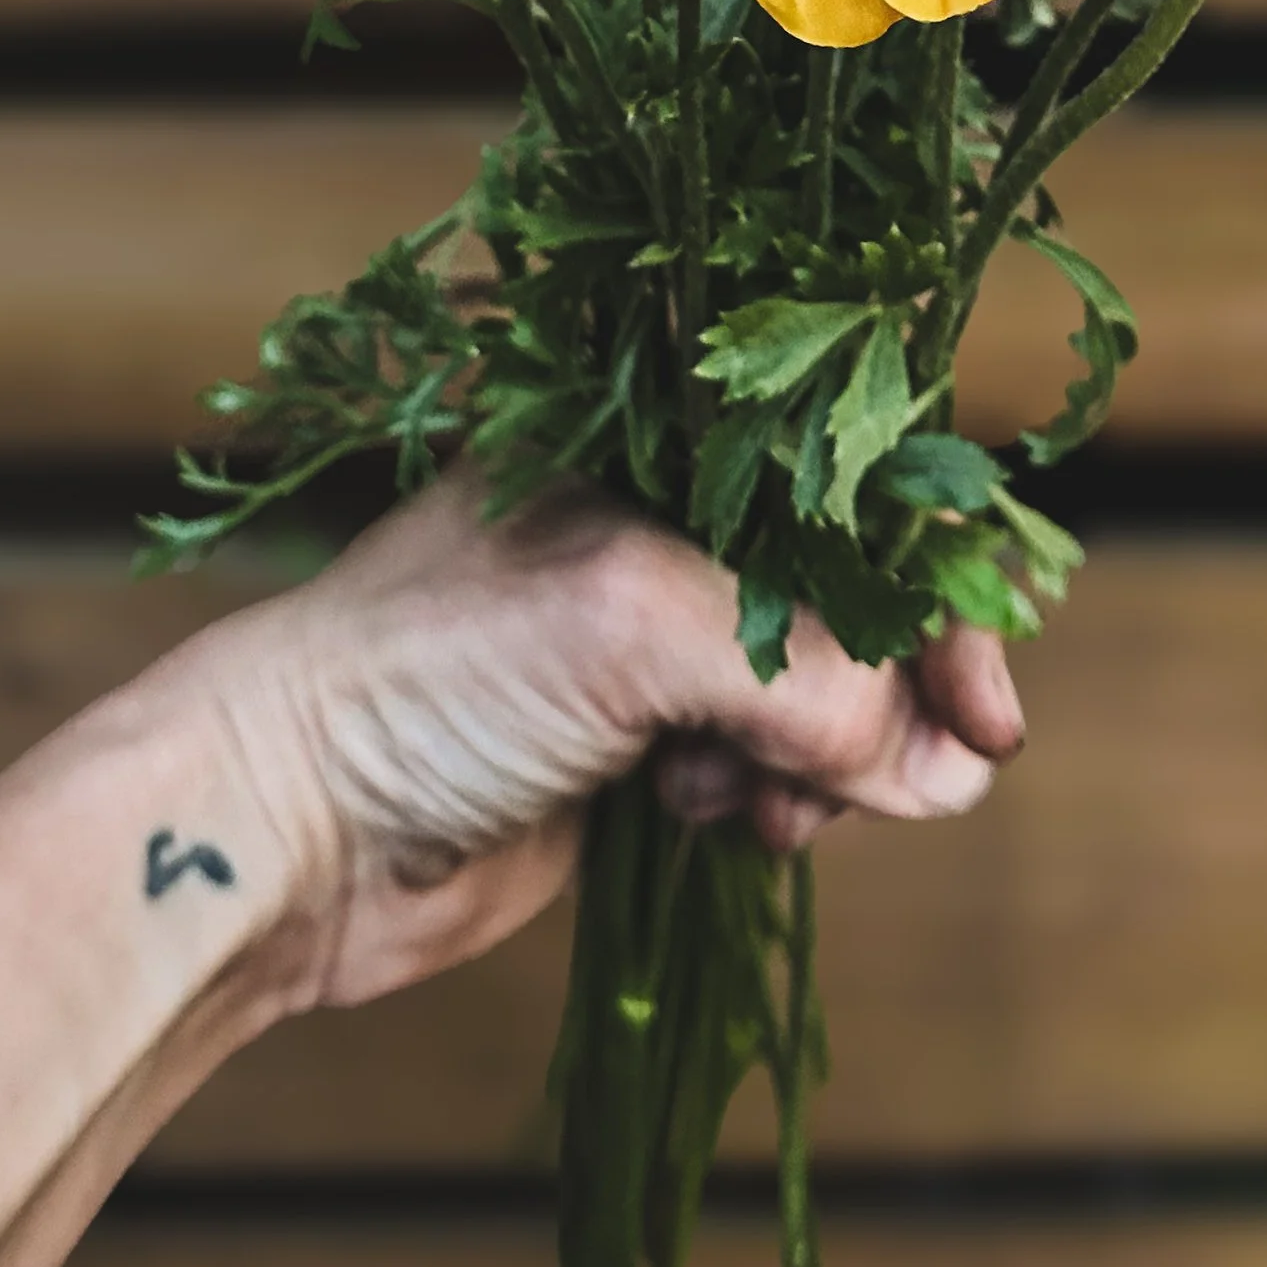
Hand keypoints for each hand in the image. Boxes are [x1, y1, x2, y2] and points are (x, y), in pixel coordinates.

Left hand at [199, 469, 1026, 1012]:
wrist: (277, 824)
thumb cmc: (420, 669)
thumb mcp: (629, 622)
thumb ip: (802, 675)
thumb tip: (939, 768)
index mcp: (656, 442)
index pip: (850, 487)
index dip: (937, 584)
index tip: (989, 699)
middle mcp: (660, 528)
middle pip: (852, 600)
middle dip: (905, 693)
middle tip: (947, 774)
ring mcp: (643, 643)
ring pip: (817, 701)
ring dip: (831, 765)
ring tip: (771, 807)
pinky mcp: (628, 749)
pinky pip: (762, 771)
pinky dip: (772, 806)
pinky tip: (713, 824)